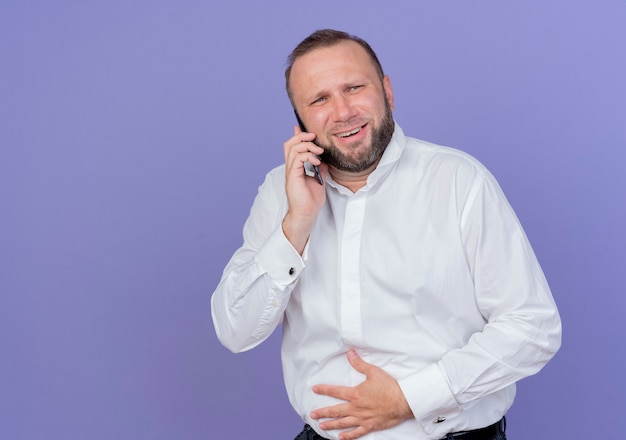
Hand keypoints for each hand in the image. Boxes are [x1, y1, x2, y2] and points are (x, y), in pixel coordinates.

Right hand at [282, 126, 326, 253]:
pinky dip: (307, 155)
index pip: (292, 148)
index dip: (297, 136)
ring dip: (307, 145)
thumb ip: (320, 169)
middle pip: (289, 144)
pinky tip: (316, 161)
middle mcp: (291, 168)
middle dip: (301, 136)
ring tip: (319, 151)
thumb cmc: (310, 201)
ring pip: (292, 148)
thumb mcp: (319, 180)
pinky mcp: (293, 176)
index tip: (303, 129)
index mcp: (295, 168)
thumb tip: (324, 160)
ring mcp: (291, 171)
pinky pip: (297, 158)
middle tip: (313, 137)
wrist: (306, 213)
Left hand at [310, 350, 413, 439]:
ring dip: (331, 424)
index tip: (315, 389)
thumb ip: (359, 364)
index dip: (324, 390)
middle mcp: (356, 408)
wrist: (403, 401)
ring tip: (322, 426)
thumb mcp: (373, 372)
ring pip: (343, 423)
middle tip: (313, 415)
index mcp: (355, 394)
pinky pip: (356, 432)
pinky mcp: (370, 426)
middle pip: (335, 411)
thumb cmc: (389, 387)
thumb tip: (350, 354)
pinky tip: (341, 437)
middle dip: (322, 412)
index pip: (335, 391)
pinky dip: (348, 436)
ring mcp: (362, 418)